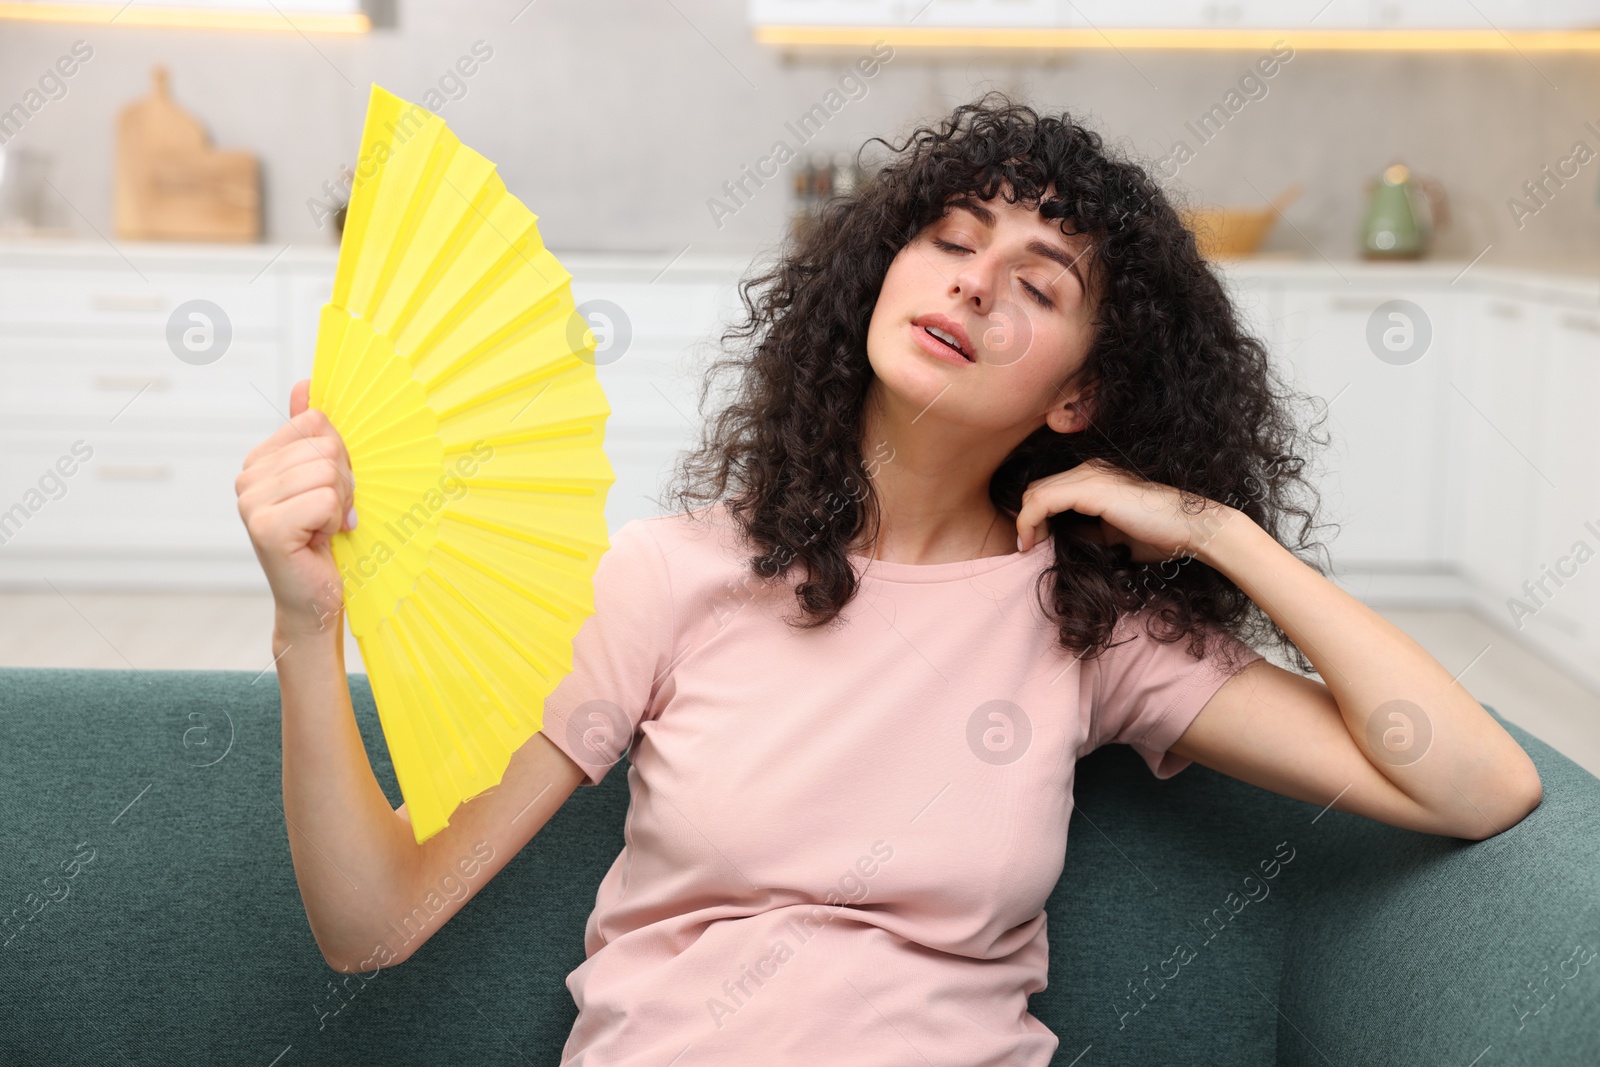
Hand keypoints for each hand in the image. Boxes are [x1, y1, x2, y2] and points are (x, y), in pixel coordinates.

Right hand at [235, 378, 355, 635]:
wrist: (315, 599)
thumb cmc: (323, 541)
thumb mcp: (326, 481)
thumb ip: (312, 435)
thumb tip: (306, 384)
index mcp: (260, 460)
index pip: (316, 422)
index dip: (340, 456)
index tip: (333, 489)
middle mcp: (248, 477)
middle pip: (326, 447)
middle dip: (345, 483)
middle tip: (332, 515)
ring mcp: (251, 502)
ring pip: (328, 472)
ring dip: (341, 504)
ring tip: (325, 528)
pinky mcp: (266, 527)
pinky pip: (325, 499)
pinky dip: (334, 521)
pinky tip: (320, 540)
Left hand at [1014, 458, 1237, 563]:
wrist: (1192, 528)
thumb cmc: (1160, 534)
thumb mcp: (1113, 535)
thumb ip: (1088, 532)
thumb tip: (1064, 542)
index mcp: (1095, 478)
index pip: (1049, 491)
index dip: (1034, 517)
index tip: (1032, 545)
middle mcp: (1089, 470)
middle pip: (1037, 489)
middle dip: (1026, 519)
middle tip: (1028, 547)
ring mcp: (1089, 476)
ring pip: (1035, 493)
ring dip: (1024, 522)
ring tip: (1028, 547)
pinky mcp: (1091, 489)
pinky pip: (1042, 501)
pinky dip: (1028, 521)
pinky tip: (1031, 541)